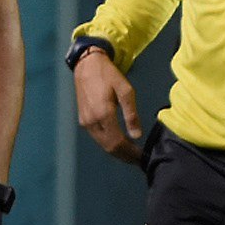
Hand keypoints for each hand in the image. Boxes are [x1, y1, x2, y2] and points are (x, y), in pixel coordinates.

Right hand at [73, 49, 142, 163]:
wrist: (87, 65)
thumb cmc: (109, 75)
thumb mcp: (126, 91)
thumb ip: (131, 115)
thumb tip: (137, 136)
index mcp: (103, 114)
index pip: (118, 142)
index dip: (130, 153)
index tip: (142, 157)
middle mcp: (92, 121)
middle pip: (109, 147)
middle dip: (124, 156)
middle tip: (138, 159)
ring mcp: (85, 122)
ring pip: (102, 144)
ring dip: (117, 151)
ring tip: (132, 154)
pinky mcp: (83, 120)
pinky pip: (98, 137)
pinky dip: (109, 144)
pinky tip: (120, 144)